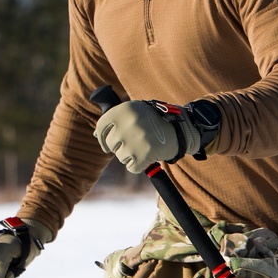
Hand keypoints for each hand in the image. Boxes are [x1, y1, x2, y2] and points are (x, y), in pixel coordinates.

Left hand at [93, 99, 219, 173]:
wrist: (180, 129)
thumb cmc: (154, 120)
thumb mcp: (135, 111)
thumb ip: (116, 120)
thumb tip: (97, 135)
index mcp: (125, 109)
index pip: (101, 126)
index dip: (102, 138)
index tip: (106, 144)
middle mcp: (129, 123)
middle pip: (111, 144)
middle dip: (120, 147)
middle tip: (135, 143)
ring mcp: (137, 139)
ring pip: (120, 157)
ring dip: (130, 156)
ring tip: (143, 147)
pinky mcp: (145, 154)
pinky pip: (132, 167)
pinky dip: (139, 165)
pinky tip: (147, 156)